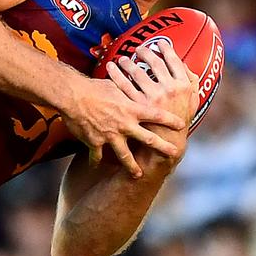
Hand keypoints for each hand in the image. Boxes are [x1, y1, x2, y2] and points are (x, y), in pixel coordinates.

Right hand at [60, 70, 186, 177]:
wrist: (74, 96)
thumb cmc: (93, 87)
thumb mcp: (115, 84)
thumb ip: (127, 88)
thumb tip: (134, 81)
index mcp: (130, 109)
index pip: (156, 115)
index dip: (170, 120)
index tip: (181, 124)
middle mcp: (124, 124)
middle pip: (147, 139)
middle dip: (162, 147)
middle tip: (173, 154)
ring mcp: (110, 135)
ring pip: (124, 155)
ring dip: (132, 166)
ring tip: (138, 174)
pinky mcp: (95, 142)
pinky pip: (97, 155)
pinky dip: (96, 161)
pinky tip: (96, 166)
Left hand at [110, 40, 198, 164]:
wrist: (168, 143)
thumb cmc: (180, 121)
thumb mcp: (192, 102)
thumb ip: (191, 82)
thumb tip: (185, 65)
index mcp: (183, 86)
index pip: (174, 60)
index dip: (165, 48)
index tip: (159, 43)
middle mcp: (169, 89)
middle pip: (154, 62)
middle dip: (145, 52)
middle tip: (138, 48)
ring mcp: (153, 96)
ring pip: (137, 71)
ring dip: (128, 61)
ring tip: (123, 58)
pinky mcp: (138, 105)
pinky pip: (124, 84)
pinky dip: (116, 73)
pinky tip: (111, 67)